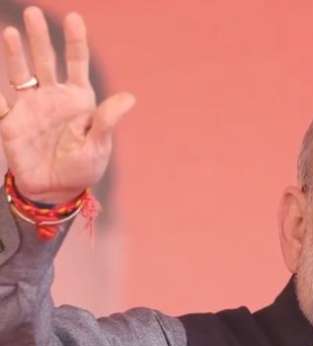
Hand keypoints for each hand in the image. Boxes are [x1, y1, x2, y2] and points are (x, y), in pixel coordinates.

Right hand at [0, 7, 134, 204]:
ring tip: (11, 32)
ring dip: (15, 54)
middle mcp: (53, 97)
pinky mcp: (11, 123)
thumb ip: (107, 120)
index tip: (74, 18)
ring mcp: (30, 107)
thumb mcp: (99, 145)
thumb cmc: (83, 166)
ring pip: (21, 74)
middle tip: (34, 12)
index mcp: (78, 99)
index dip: (75, 41)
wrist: (57, 189)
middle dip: (40, 37)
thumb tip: (129, 97)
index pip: (76, 63)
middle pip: (46, 61)